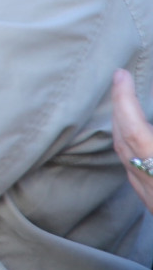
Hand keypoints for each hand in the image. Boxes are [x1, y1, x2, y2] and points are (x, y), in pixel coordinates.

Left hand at [112, 69, 152, 214]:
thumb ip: (151, 138)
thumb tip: (148, 129)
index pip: (132, 127)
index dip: (123, 98)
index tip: (120, 74)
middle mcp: (149, 181)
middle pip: (122, 139)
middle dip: (119, 108)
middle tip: (121, 83)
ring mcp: (150, 195)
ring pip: (125, 156)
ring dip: (122, 127)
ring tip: (128, 106)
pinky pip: (134, 169)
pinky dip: (131, 147)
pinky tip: (139, 141)